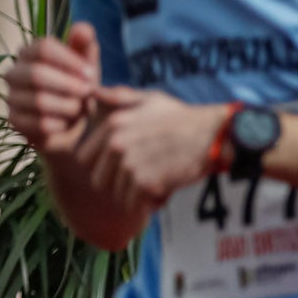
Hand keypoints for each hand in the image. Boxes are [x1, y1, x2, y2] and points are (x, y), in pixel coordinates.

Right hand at [3, 23, 106, 151]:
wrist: (75, 128)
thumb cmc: (80, 89)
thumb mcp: (87, 66)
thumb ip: (85, 46)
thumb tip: (83, 28)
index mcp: (30, 53)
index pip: (43, 48)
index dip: (70, 61)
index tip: (91, 74)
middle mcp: (14, 73)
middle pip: (37, 74)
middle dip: (69, 85)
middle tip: (88, 93)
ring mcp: (11, 97)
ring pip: (38, 100)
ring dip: (68, 106)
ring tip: (80, 109)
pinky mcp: (14, 121)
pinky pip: (38, 123)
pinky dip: (60, 124)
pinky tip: (68, 124)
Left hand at [76, 91, 228, 206]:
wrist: (212, 135)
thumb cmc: (183, 118)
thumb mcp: (150, 99)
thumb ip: (118, 97)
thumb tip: (92, 92)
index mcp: (113, 125)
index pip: (84, 158)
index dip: (100, 165)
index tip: (119, 167)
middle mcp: (117, 145)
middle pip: (98, 180)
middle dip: (115, 184)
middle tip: (138, 180)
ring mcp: (131, 166)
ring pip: (118, 195)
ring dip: (134, 195)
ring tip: (154, 184)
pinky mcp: (148, 184)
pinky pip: (137, 205)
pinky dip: (149, 205)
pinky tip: (162, 193)